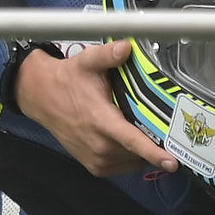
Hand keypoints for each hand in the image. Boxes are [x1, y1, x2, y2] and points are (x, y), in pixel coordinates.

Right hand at [15, 41, 175, 177]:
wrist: (41, 97)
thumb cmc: (67, 80)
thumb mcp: (87, 62)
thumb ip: (109, 55)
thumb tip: (127, 47)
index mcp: (101, 121)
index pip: (132, 140)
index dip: (154, 152)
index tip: (173, 161)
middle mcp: (99, 145)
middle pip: (137, 152)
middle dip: (155, 145)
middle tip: (168, 132)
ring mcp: (95, 158)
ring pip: (131, 162)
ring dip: (142, 152)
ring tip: (149, 134)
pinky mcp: (93, 165)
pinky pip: (120, 167)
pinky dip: (131, 158)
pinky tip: (133, 143)